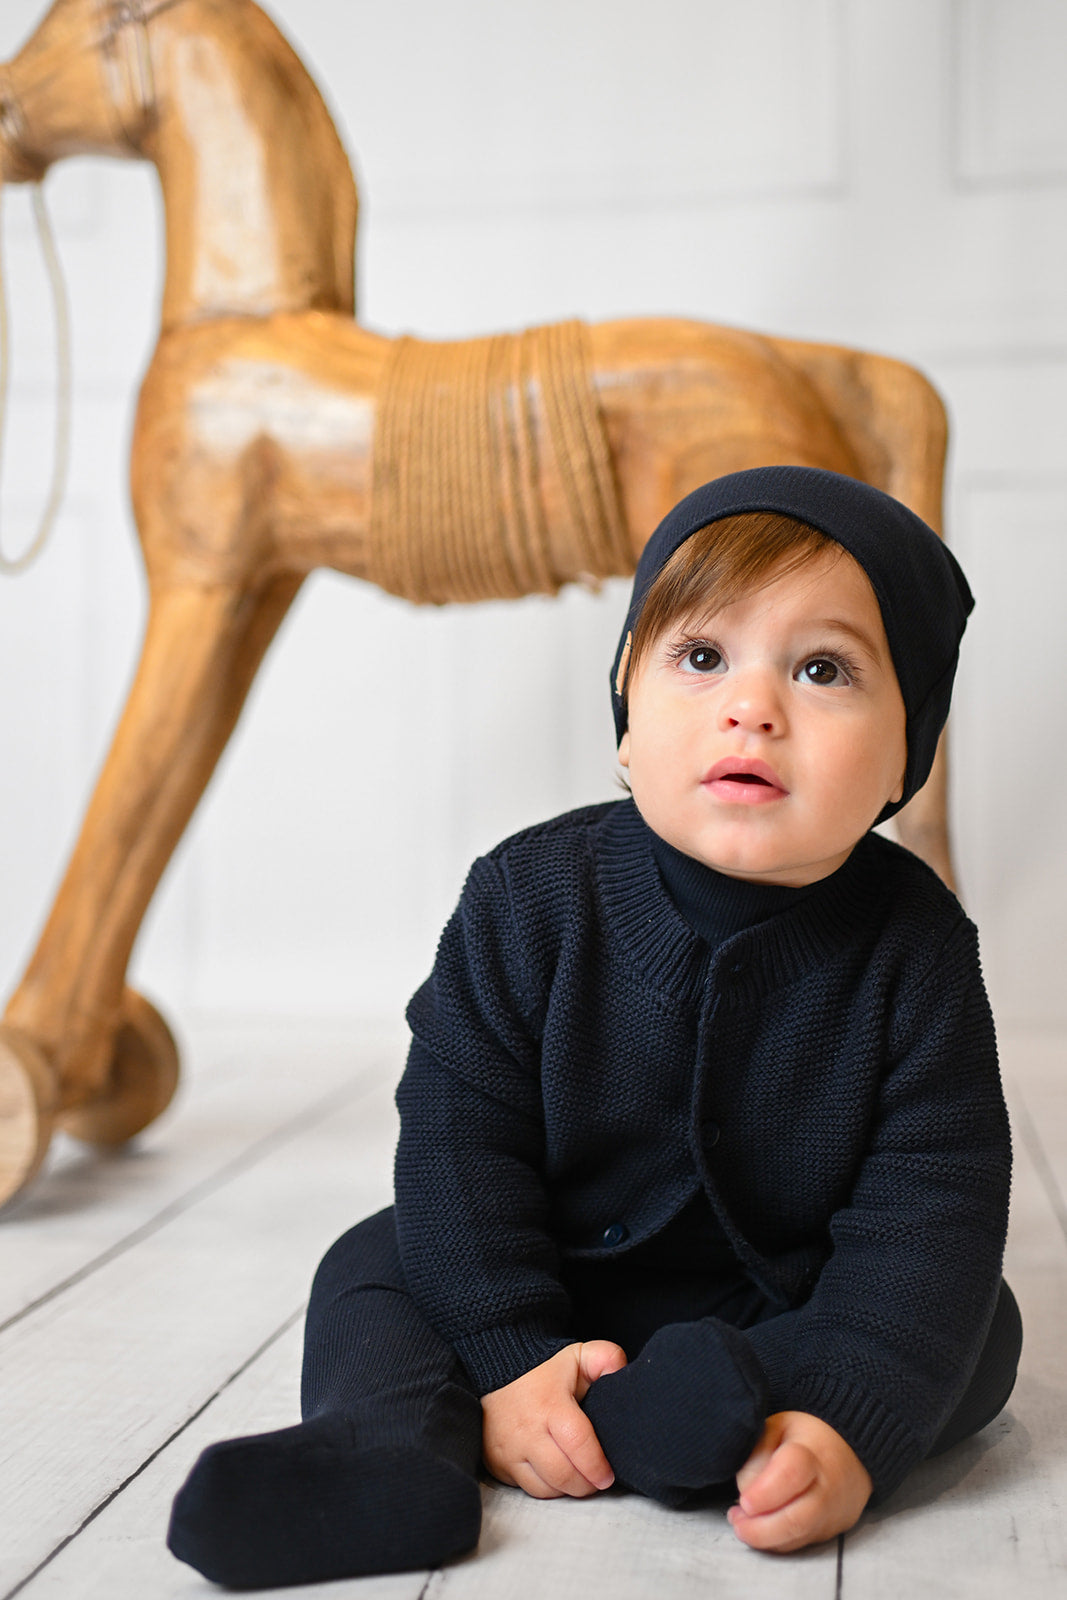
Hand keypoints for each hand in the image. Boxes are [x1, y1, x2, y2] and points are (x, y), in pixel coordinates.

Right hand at [481, 1340, 626, 1499]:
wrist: (497, 1367)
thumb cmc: (543, 1368)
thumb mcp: (578, 1355)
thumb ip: (606, 1358)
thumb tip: (622, 1371)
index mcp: (550, 1405)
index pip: (578, 1444)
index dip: (597, 1466)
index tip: (608, 1475)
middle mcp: (527, 1432)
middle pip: (562, 1475)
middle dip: (586, 1485)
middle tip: (597, 1479)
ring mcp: (509, 1450)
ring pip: (544, 1489)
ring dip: (565, 1489)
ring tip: (578, 1476)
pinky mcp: (497, 1463)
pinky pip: (525, 1487)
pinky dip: (544, 1487)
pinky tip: (555, 1474)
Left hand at [728, 1411, 871, 1551]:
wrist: (850, 1455)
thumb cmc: (807, 1438)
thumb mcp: (778, 1427)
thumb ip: (758, 1452)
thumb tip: (746, 1488)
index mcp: (812, 1455)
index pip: (791, 1476)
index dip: (764, 1493)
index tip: (743, 1501)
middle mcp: (827, 1490)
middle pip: (796, 1520)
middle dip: (759, 1529)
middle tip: (736, 1519)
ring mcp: (831, 1515)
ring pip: (797, 1538)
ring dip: (763, 1537)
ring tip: (740, 1523)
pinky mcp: (828, 1532)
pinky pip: (799, 1543)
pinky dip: (775, 1540)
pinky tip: (758, 1527)